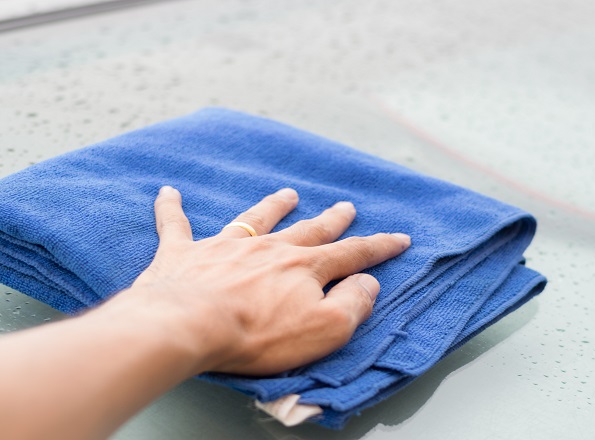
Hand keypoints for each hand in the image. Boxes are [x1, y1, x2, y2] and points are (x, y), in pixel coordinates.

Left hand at [112, 186, 410, 375]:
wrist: (189, 325)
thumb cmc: (258, 333)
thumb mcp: (325, 329)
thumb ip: (353, 303)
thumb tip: (366, 282)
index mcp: (303, 267)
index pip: (351, 253)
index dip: (379, 247)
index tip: (400, 237)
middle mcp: (269, 248)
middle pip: (308, 230)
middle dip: (332, 220)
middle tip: (346, 207)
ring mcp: (225, 247)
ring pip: (255, 219)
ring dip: (273, 206)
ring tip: (287, 194)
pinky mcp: (184, 254)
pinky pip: (177, 224)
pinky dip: (172, 208)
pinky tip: (168, 192)